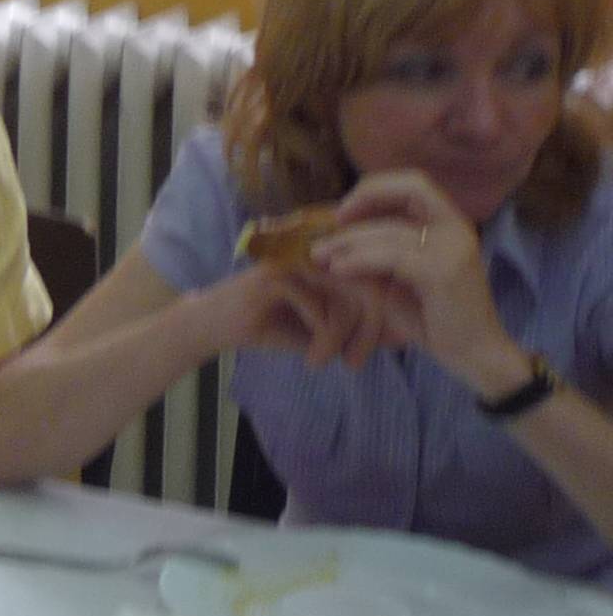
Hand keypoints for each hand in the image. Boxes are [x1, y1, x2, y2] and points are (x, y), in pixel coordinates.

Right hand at [190, 261, 389, 369]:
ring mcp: (296, 261)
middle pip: (369, 284)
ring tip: (328, 362)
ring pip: (345, 298)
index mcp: (331, 259)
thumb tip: (402, 336)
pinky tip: (311, 357)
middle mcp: (317, 253)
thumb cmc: (268, 327)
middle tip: (356, 362)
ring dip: (342, 338)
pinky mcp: (277, 275)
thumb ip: (357, 327)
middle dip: (370, 329)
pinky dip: (322, 338)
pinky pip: (320, 308)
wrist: (212, 328)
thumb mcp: (322, 330)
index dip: (390, 311)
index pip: (378, 276)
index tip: (389, 347)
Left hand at [311, 169, 525, 393]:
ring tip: (320, 255)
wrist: (475, 355)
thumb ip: (372, 257)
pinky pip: (393, 256)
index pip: (414, 183)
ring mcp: (455, 248)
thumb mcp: (395, 281)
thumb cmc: (433, 318)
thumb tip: (329, 241)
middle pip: (411, 187)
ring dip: (348, 241)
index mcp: (450, 224)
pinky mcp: (444, 272)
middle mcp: (458, 228)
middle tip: (331, 222)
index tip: (343, 211)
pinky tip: (339, 270)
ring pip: (391, 229)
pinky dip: (359, 260)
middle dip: (365, 198)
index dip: (376, 188)